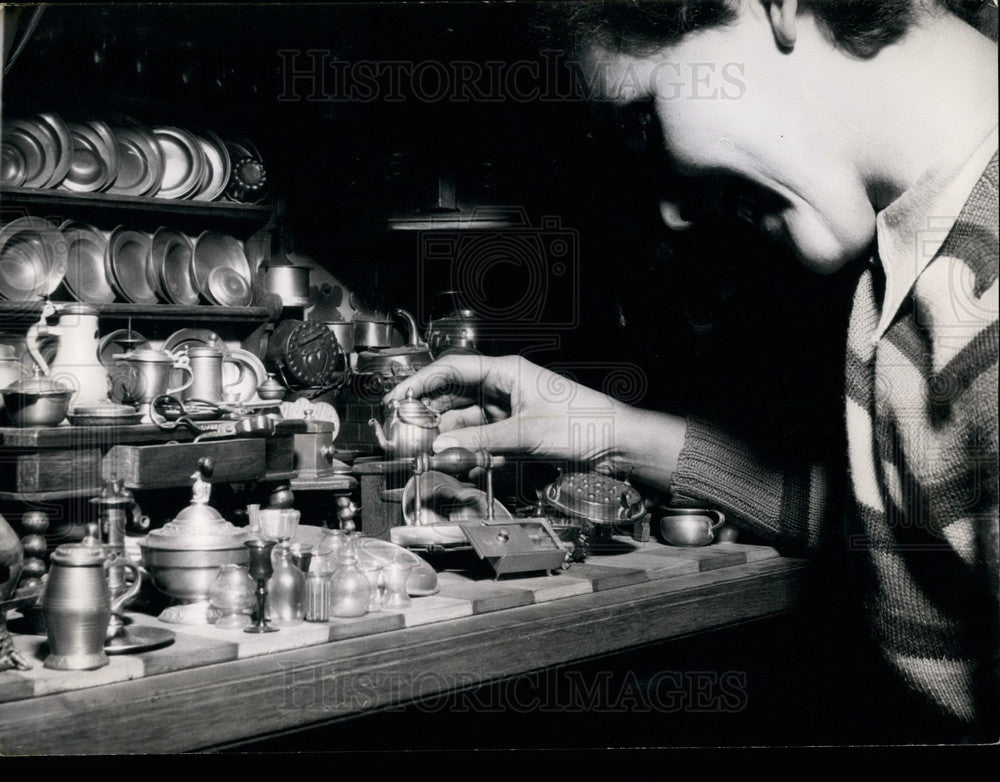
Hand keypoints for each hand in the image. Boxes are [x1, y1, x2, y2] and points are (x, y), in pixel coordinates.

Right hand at [385, 354, 684, 481]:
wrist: (616, 443)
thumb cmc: (582, 423)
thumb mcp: (525, 433)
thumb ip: (480, 441)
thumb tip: (441, 446)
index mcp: (506, 372)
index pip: (452, 370)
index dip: (421, 383)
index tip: (398, 398)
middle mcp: (505, 387)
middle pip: (455, 397)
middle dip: (433, 416)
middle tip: (409, 433)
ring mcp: (510, 411)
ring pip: (469, 423)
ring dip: (454, 441)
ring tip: (439, 457)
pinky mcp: (518, 433)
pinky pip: (485, 441)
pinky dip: (474, 453)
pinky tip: (465, 465)